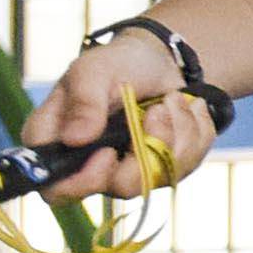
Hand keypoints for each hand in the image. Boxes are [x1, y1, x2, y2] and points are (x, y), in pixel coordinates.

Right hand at [23, 32, 213, 200]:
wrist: (159, 62)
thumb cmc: (116, 64)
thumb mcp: (94, 71)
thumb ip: (84, 101)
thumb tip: (74, 139)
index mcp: (58, 143)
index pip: (57, 190)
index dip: (84, 181)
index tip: (107, 152)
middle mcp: (92, 165)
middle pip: (121, 188)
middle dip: (148, 145)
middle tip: (156, 110)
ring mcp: (130, 170)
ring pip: (160, 174)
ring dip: (177, 131)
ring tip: (170, 100)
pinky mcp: (164, 168)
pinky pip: (188, 161)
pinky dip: (194, 129)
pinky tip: (184, 108)